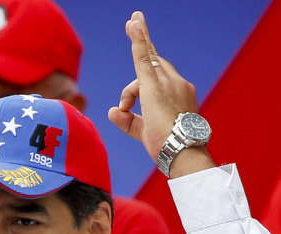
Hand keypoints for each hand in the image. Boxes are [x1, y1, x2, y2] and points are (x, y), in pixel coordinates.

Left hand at [108, 11, 214, 176]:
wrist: (182, 151)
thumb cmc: (168, 146)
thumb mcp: (144, 132)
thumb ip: (128, 121)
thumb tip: (112, 110)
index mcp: (179, 94)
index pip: (160, 74)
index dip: (150, 58)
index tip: (144, 39)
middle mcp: (177, 84)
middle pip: (151, 66)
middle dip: (141, 46)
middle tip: (132, 20)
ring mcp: (169, 83)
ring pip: (142, 67)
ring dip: (137, 44)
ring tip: (131, 24)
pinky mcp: (154, 85)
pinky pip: (144, 58)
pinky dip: (138, 41)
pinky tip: (134, 24)